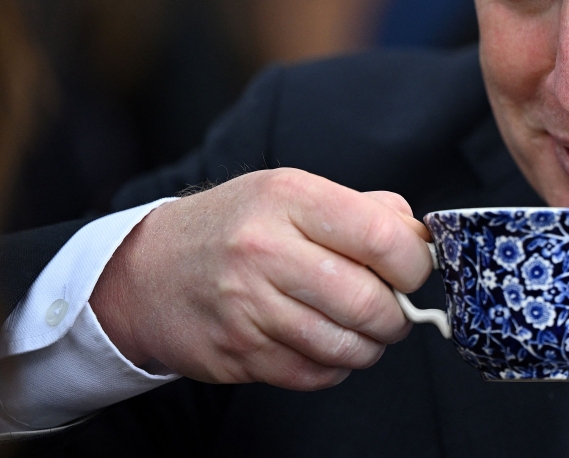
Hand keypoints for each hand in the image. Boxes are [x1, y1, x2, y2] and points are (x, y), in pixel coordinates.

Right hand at [89, 168, 432, 389]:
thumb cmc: (235, 227)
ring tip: (362, 329)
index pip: (383, 238)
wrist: (148, 269)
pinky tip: (325, 345)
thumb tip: (420, 239)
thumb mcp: (292, 192)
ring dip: (369, 346)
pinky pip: (314, 376)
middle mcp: (265, 250)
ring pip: (344, 346)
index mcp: (290, 198)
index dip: (415, 263)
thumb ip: (363, 209)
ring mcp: (247, 306)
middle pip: (368, 301)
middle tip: (393, 309)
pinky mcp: (236, 353)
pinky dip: (334, 368)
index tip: (413, 270)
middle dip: (396, 315)